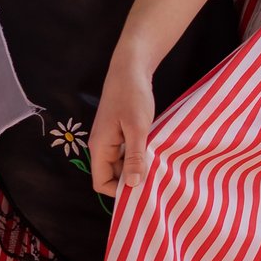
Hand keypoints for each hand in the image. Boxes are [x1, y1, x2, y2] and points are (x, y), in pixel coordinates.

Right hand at [88, 50, 158, 199]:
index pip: (101, 183)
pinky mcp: (121, 134)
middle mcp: (102, 147)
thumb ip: (135, 156)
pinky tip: (157, 155)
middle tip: (157, 182)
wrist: (131, 69)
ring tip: (160, 169)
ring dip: (139, 168)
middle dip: (132, 181)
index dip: (119, 191)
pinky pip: (128, 153)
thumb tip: (133, 185)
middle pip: (113, 176)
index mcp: (100, 148)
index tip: (143, 191)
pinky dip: (141, 156)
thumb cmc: (132, 96)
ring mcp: (111, 140)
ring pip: (123, 165)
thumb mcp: (137, 127)